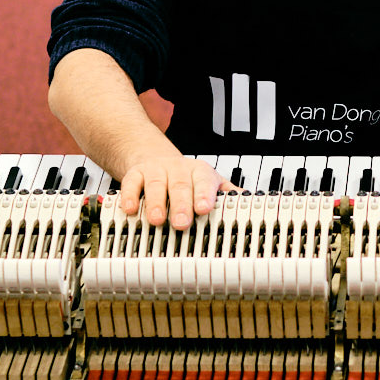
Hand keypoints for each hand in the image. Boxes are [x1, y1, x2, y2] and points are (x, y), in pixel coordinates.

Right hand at [116, 156, 239, 229]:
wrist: (154, 156)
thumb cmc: (187, 177)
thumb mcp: (208, 182)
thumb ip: (226, 194)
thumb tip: (250, 204)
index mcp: (200, 172)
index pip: (204, 182)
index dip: (204, 195)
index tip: (205, 209)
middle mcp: (178, 169)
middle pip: (181, 185)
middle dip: (181, 204)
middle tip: (182, 223)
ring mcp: (156, 171)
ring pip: (156, 184)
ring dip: (156, 203)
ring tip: (157, 220)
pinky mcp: (135, 174)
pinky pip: (131, 183)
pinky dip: (129, 196)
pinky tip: (130, 210)